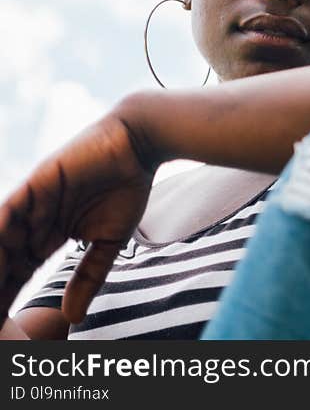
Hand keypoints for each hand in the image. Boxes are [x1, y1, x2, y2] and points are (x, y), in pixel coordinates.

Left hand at [0, 113, 155, 323]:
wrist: (138, 147)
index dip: (10, 293)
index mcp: (49, 234)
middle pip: (7, 258)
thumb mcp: (107, 243)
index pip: (21, 270)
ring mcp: (33, 201)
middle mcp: (34, 219)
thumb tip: (74, 317)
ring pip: (2, 238)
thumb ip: (88, 277)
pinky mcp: (35, 183)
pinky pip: (9, 210)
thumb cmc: (127, 188)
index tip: (2, 322)